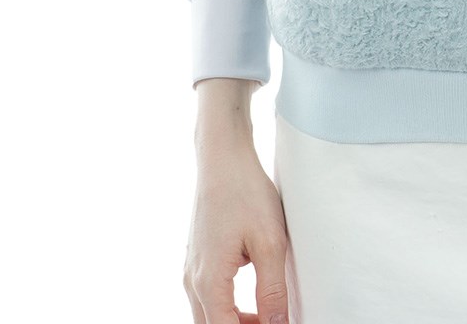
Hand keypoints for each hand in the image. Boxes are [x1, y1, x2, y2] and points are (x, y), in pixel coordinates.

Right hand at [184, 139, 290, 323]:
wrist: (223, 159)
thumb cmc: (245, 192)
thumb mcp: (270, 242)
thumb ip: (273, 290)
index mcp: (208, 282)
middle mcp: (192, 282)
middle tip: (275, 320)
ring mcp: (191, 271)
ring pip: (209, 316)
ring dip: (236, 322)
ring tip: (270, 315)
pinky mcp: (197, 260)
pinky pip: (209, 298)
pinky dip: (230, 308)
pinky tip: (256, 298)